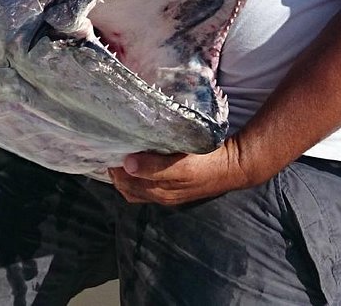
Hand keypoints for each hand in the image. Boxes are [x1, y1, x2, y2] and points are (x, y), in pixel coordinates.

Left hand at [108, 139, 254, 205]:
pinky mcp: (175, 180)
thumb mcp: (180, 167)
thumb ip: (154, 168)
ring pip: (137, 183)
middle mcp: (160, 194)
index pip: (125, 185)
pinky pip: (148, 178)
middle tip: (110, 146)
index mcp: (159, 192)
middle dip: (116, 170)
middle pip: (128, 186)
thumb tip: (126, 164)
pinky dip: (138, 168)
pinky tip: (139, 153)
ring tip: (121, 148)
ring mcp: (167, 189)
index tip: (108, 148)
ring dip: (126, 170)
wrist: (233, 165)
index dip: (114, 169)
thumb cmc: (206, 165)